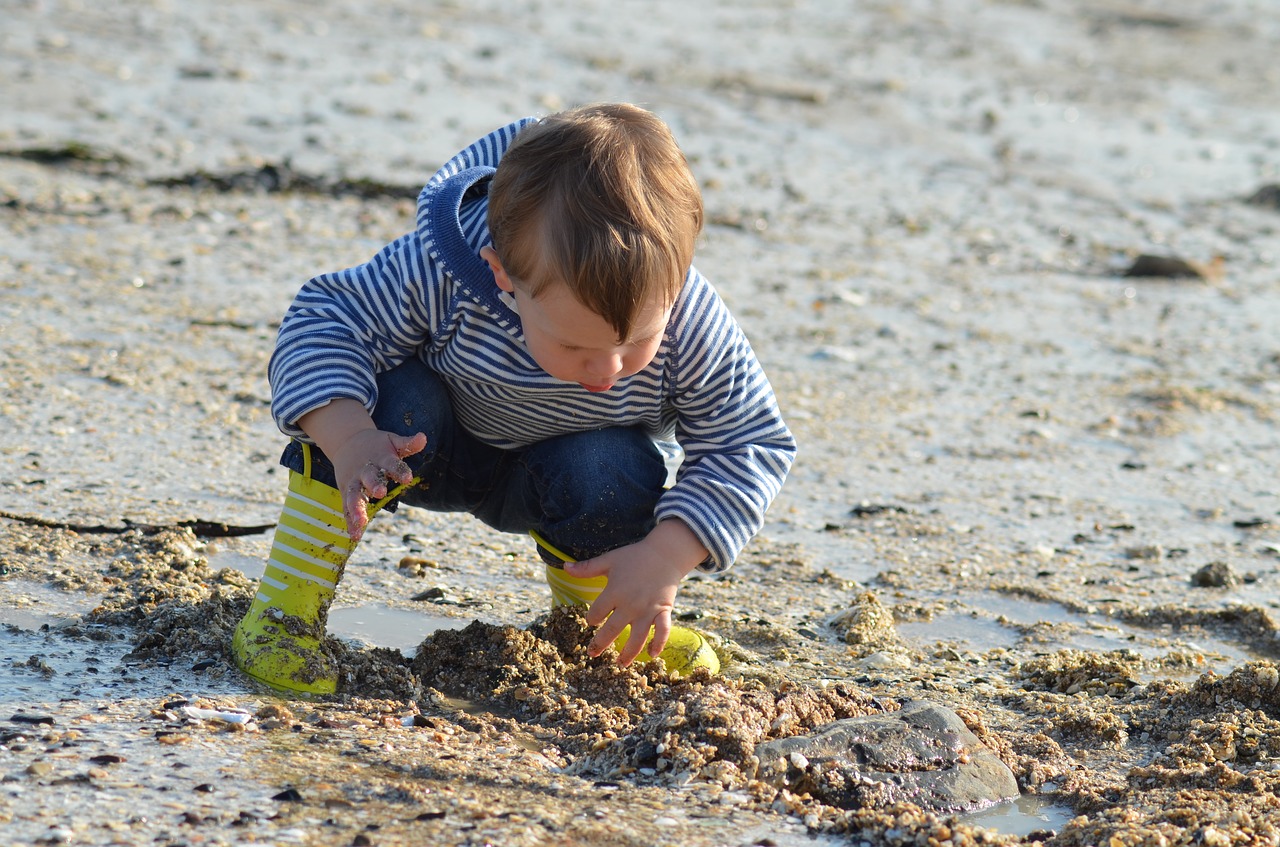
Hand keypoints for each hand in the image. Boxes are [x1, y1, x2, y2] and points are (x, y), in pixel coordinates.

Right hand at [331, 428, 426, 540]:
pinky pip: (347, 508)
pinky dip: (350, 521)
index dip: (399, 470)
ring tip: (362, 522)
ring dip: (357, 508)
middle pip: (369, 477)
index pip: (391, 464)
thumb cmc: (376, 445)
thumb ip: (408, 444)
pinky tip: (355, 535)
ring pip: (354, 495)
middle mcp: (365, 470)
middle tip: (380, 492)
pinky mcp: (347, 492)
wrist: (347, 442)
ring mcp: (354, 482)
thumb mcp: (392, 441)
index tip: (408, 478)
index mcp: (380, 458)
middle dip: (374, 484)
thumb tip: (423, 437)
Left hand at [563, 520, 707, 664]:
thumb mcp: (609, 560)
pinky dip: (659, 643)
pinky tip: (653, 655)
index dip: (591, 618)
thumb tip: (564, 566)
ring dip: (628, 653)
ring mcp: (647, 610)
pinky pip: (662, 631)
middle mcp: (630, 605)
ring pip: (636, 637)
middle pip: (612, 630)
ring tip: (621, 664)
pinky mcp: (663, 611)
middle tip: (592, 653)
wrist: (665, 553)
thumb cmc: (635, 556)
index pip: (597, 613)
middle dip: (600, 643)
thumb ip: (587, 567)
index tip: (591, 621)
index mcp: (615, 592)